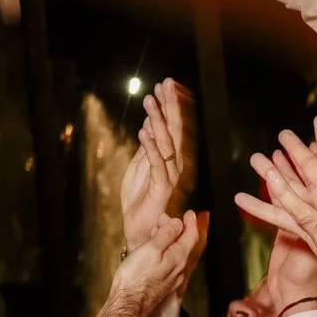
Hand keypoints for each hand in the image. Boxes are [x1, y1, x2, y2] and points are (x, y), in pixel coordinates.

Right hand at [98, 211, 207, 316]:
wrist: (127, 305)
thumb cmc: (136, 277)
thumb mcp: (151, 249)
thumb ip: (166, 235)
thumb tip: (178, 223)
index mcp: (178, 258)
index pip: (191, 236)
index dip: (191, 223)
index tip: (189, 212)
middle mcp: (179, 270)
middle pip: (185, 244)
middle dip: (179, 229)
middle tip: (167, 218)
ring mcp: (172, 279)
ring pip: (177, 253)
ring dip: (171, 239)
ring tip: (159, 230)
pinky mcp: (163, 284)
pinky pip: (170, 262)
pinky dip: (166, 250)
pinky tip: (156, 250)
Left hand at [121, 79, 193, 251]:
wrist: (141, 233)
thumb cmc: (140, 203)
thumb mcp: (138, 170)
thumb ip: (146, 150)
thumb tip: (148, 125)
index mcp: (172, 160)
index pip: (173, 128)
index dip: (170, 107)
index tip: (165, 86)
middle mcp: (177, 166)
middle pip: (175, 131)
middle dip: (170, 106)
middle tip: (166, 83)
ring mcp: (172, 177)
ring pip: (167, 144)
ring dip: (158, 120)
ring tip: (150, 100)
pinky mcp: (162, 189)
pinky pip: (157, 164)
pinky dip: (150, 147)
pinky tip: (144, 130)